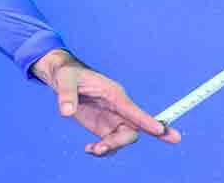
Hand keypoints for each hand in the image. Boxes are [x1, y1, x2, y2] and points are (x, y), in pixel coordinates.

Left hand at [31, 49, 180, 156]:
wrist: (62, 77)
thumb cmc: (67, 73)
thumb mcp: (64, 79)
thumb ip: (66, 94)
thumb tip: (66, 112)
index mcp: (114, 94)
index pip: (134, 110)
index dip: (148, 121)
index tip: (161, 131)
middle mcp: (118, 107)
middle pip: (131, 129)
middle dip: (120, 141)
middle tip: (101, 147)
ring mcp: (112, 118)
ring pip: (123, 139)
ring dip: (111, 148)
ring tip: (92, 149)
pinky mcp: (103, 127)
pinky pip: (110, 143)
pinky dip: (102, 151)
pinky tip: (89, 149)